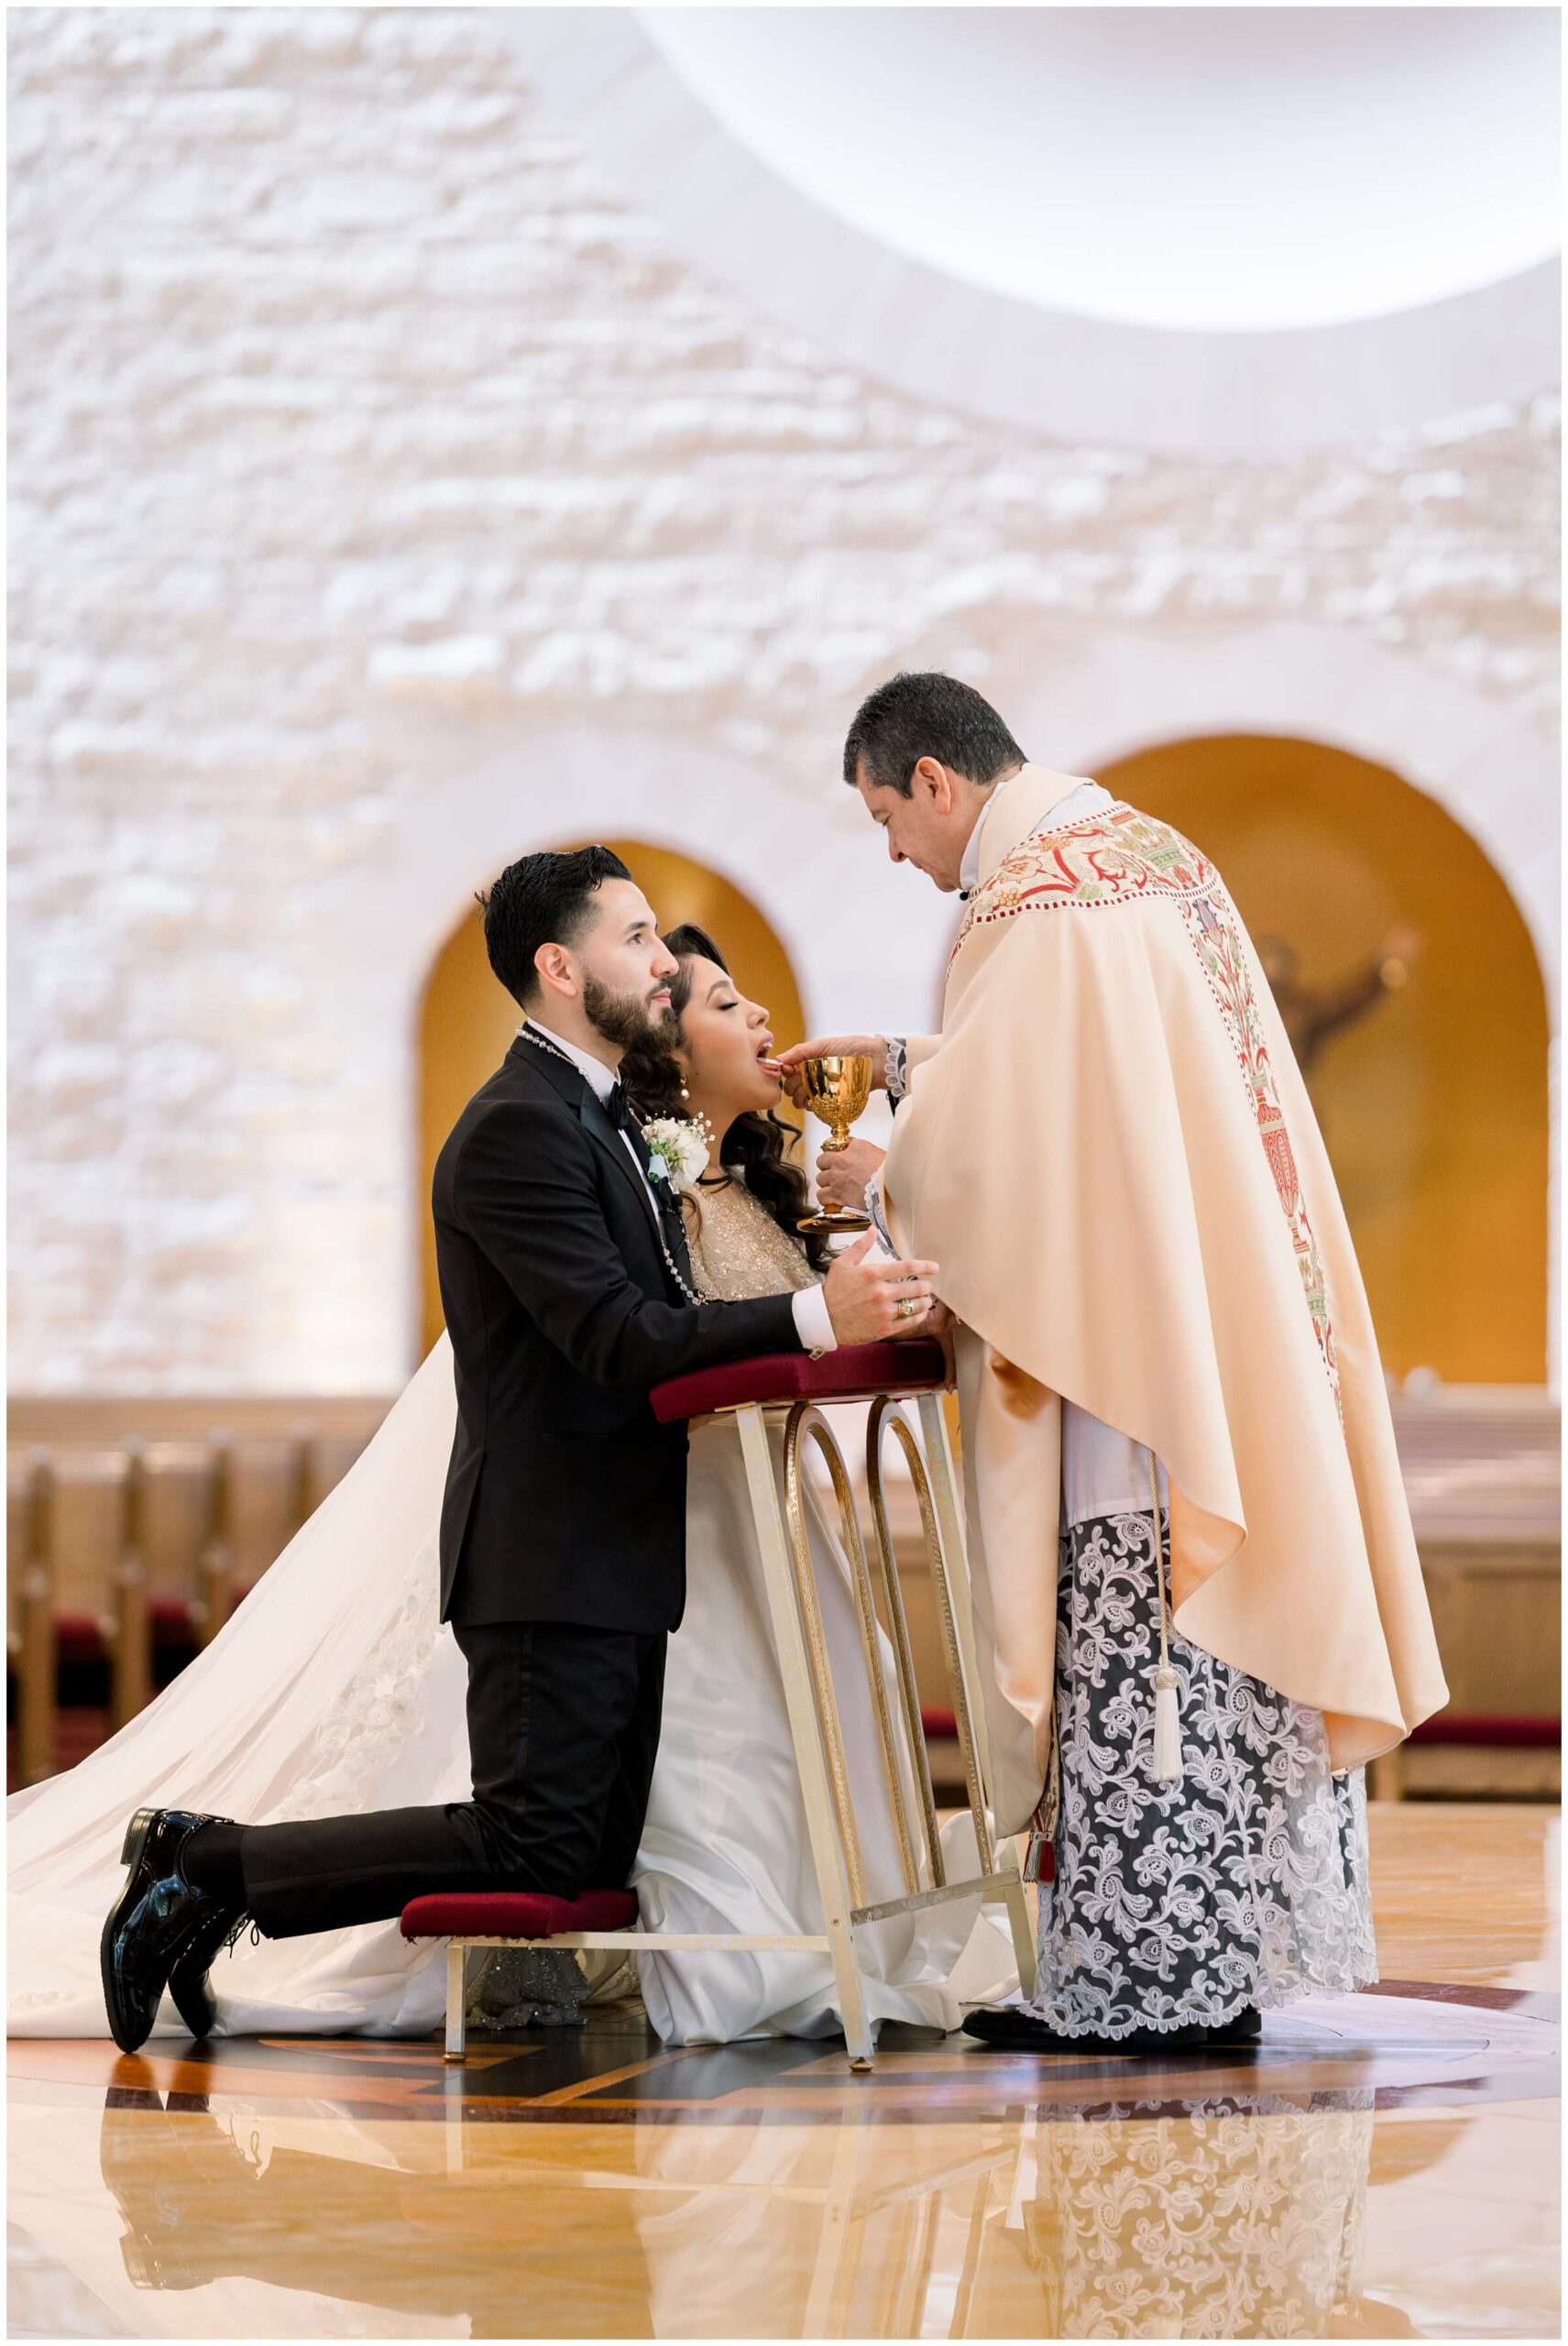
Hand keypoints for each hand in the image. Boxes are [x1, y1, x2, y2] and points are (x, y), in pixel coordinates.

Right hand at [774, 1035, 884, 1110]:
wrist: (880, 1062)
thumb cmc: (856, 1048)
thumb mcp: (826, 1044)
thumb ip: (802, 1051)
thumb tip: (780, 1058)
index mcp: (810, 1059)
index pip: (788, 1069)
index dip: (785, 1072)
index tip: (790, 1071)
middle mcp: (814, 1074)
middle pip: (791, 1086)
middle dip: (791, 1087)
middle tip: (801, 1084)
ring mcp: (823, 1088)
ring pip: (801, 1099)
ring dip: (800, 1099)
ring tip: (807, 1096)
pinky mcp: (832, 1101)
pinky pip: (816, 1108)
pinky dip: (811, 1107)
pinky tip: (814, 1103)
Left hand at [814, 1137, 885, 1213]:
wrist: (891, 1187)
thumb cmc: (889, 1172)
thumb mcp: (878, 1152)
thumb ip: (864, 1150)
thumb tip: (859, 1151)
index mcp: (853, 1148)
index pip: (835, 1146)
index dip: (835, 1155)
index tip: (838, 1159)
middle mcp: (841, 1161)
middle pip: (822, 1162)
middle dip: (827, 1167)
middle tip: (834, 1173)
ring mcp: (836, 1178)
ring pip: (820, 1179)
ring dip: (826, 1183)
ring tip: (833, 1187)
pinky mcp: (836, 1194)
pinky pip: (821, 1195)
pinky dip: (825, 1198)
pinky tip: (830, 1199)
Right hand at [821, 1233, 939, 1345]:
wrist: (823, 1320)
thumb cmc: (833, 1291)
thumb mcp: (842, 1264)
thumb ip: (860, 1246)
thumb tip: (872, 1229)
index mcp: (873, 1274)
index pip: (908, 1267)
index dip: (925, 1266)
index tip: (934, 1268)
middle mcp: (881, 1292)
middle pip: (916, 1287)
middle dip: (927, 1286)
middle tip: (928, 1287)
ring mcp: (884, 1312)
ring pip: (916, 1305)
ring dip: (925, 1302)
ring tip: (925, 1300)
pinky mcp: (884, 1328)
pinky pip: (910, 1322)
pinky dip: (919, 1316)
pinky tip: (919, 1313)